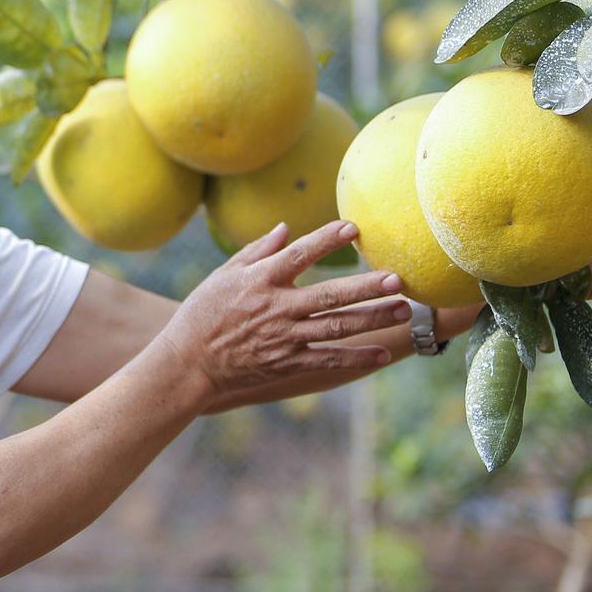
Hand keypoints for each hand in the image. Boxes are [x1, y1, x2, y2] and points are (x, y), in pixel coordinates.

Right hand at [156, 221, 410, 402]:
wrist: (188, 363)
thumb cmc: (203, 314)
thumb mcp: (223, 276)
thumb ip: (257, 251)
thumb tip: (287, 228)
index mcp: (259, 281)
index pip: (299, 255)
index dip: (326, 241)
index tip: (353, 228)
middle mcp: (276, 309)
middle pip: (329, 296)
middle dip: (366, 288)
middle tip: (397, 279)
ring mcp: (284, 339)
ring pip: (336, 328)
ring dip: (372, 319)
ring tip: (403, 310)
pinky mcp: (287, 364)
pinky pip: (328, 360)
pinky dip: (356, 358)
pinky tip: (382, 354)